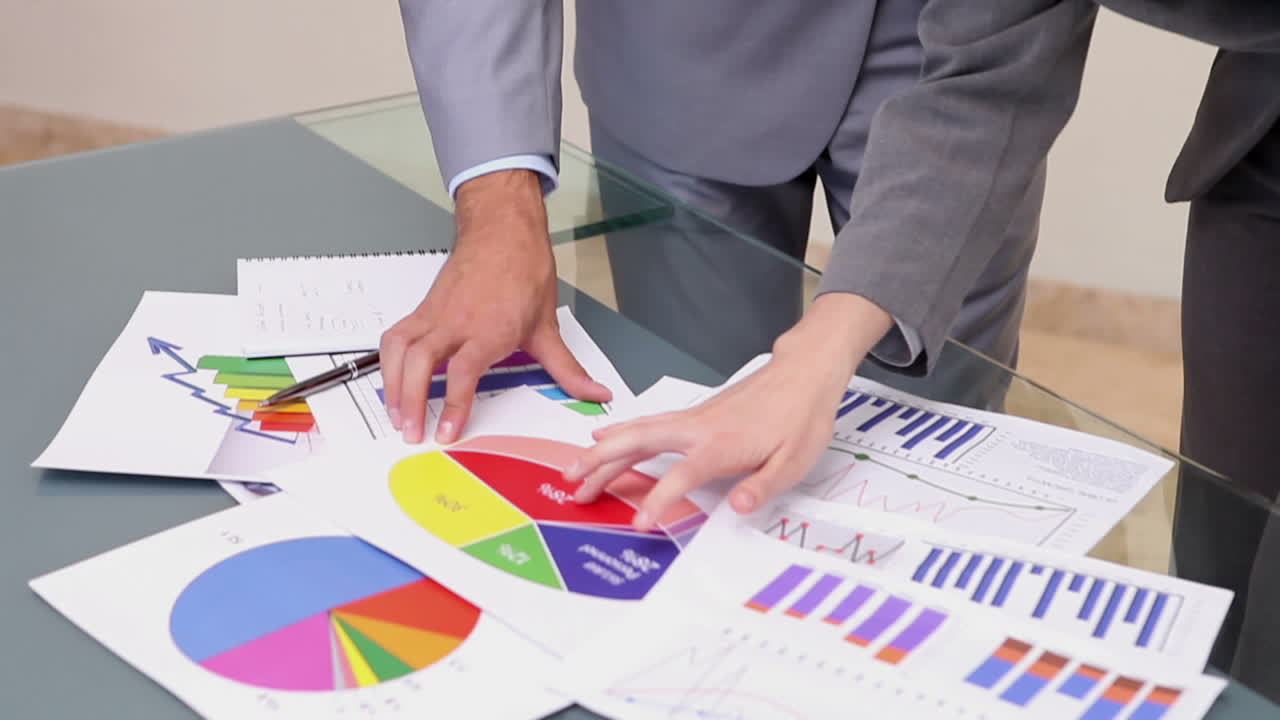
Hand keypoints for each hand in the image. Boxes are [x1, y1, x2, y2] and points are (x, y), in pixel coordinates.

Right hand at [380, 169, 611, 443]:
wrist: (503, 231)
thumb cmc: (524, 271)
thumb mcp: (548, 326)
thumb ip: (567, 368)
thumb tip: (596, 392)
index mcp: (489, 329)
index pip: (463, 372)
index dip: (454, 404)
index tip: (447, 432)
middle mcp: (457, 322)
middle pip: (421, 363)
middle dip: (413, 402)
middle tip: (412, 434)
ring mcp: (435, 314)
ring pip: (401, 350)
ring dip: (393, 385)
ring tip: (396, 417)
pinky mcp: (423, 309)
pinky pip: (396, 337)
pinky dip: (389, 362)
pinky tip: (392, 383)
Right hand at [564, 293, 893, 529]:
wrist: (802, 374)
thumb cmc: (800, 418)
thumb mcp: (794, 460)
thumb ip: (763, 485)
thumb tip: (737, 507)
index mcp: (720, 445)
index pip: (679, 476)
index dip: (657, 500)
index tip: (638, 524)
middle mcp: (697, 429)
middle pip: (637, 443)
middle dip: (601, 464)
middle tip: (572, 486)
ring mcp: (692, 419)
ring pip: (635, 431)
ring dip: (601, 450)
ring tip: (573, 469)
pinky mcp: (693, 415)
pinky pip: (646, 424)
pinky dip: (619, 432)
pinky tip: (605, 437)